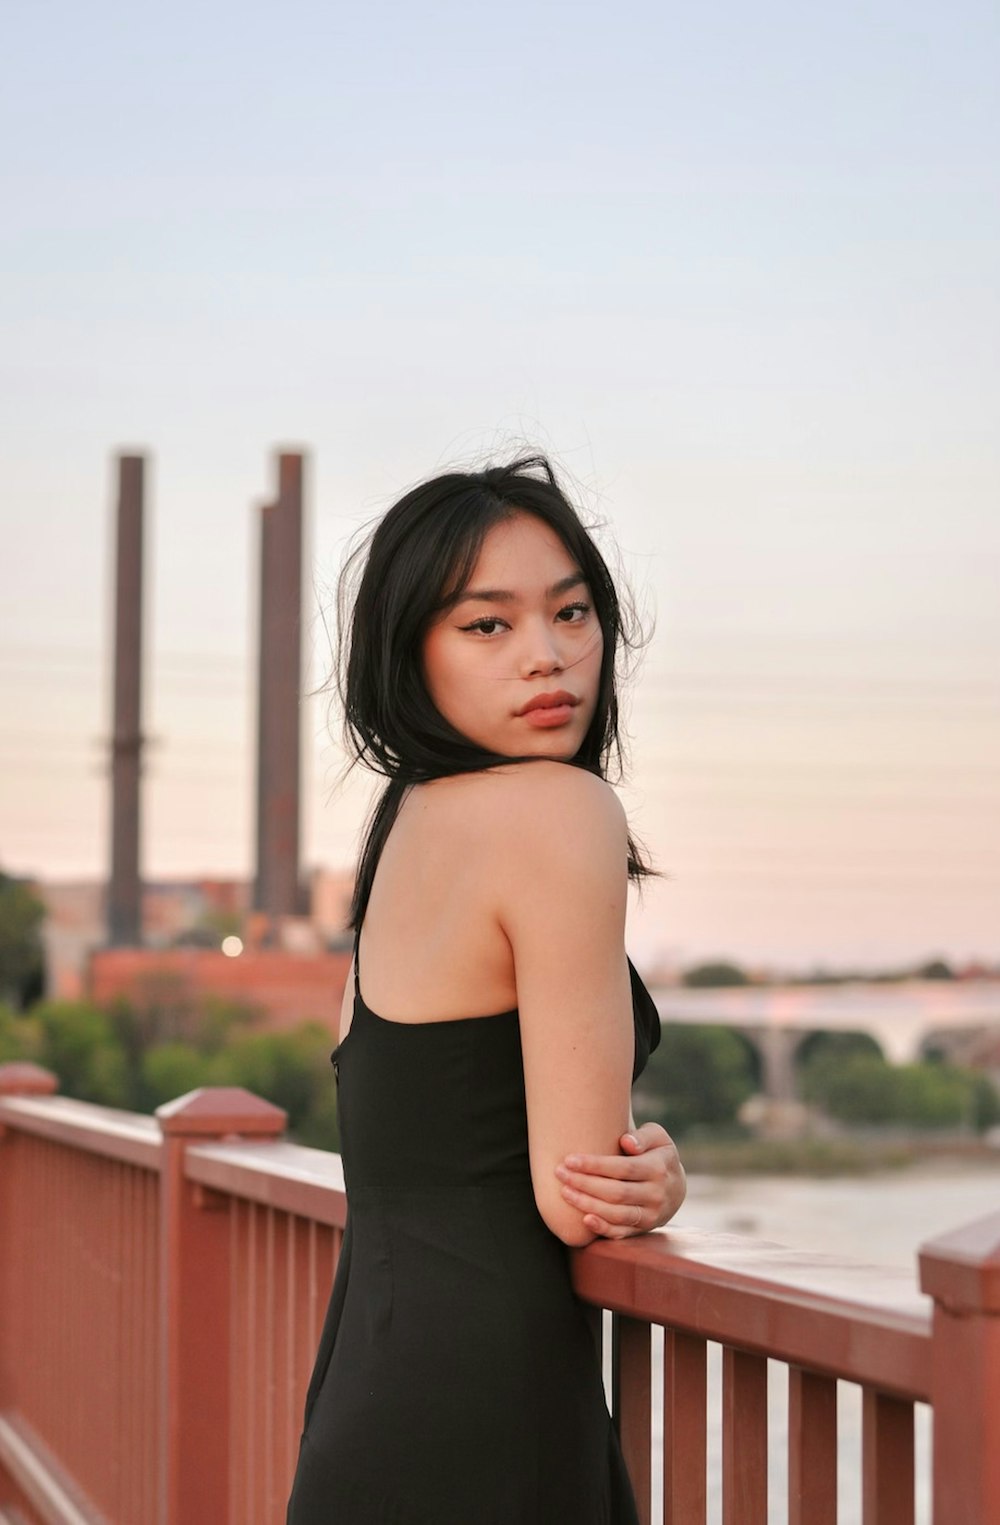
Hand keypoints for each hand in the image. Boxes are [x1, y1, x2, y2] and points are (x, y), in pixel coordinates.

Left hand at [554, 1121, 686, 1239]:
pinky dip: (603, 1229)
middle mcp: (656, 1195)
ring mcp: (651, 1215)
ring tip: (564, 1192)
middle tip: (559, 1173)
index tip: (570, 1160)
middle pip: (616, 1192)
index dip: (595, 1165)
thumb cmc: (657, 1155)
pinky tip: (584, 1219)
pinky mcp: (643, 1229)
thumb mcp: (658, 1138)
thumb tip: (626, 1142)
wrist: (676, 1187)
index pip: (623, 1168)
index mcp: (658, 1169)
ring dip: (588, 1205)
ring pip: (616, 1214)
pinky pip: (622, 1233)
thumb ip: (643, 1137)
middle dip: (584, 1184)